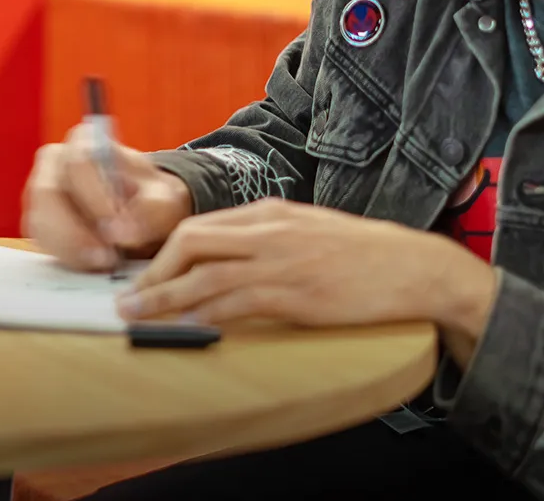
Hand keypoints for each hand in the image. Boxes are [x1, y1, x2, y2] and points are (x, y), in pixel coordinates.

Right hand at [22, 123, 194, 270]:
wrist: (146, 215)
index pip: (79, 164)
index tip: (116, 229)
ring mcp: (42, 192)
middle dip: (75, 231)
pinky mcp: (39, 221)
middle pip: (48, 194)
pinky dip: (65, 257)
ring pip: (40, 221)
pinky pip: (41, 241)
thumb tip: (122, 233)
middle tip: (106, 257)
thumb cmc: (152, 198)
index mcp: (85, 142)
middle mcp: (56, 163)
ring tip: (103, 263)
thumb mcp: (165, 200)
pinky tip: (91, 264)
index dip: (94, 198)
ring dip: (70, 248)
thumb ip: (151, 210)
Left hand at [116, 198, 501, 363]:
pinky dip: (203, 317)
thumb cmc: (363, 255)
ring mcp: (279, 260)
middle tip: (132, 300)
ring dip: (164, 299)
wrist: (412, 268)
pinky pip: (234, 304)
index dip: (164, 252)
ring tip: (138, 318)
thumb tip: (228, 261)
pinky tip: (186, 329)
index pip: (200, 225)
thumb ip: (269, 240)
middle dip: (154, 272)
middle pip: (191, 241)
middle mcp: (268, 229)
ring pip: (204, 276)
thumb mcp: (309, 232)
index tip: (146, 275)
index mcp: (270, 212)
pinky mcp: (294, 292)